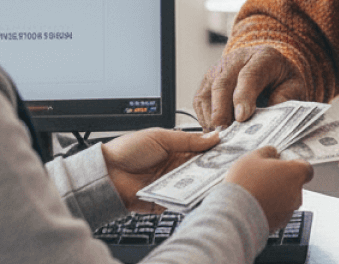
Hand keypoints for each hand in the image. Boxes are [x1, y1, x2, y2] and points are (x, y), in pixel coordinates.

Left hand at [102, 128, 220, 211]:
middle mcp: (175, 167)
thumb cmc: (127, 150)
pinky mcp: (165, 201)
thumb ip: (189, 140)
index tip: (232, 149)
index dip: (216, 150)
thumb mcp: (161, 137)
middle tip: (230, 165)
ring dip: (204, 182)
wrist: (106, 173)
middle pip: (201, 169)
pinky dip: (190, 198)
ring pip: (194, 185)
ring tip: (219, 179)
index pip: (201, 150)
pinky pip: (182, 201)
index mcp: (175, 149)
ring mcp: (170, 184)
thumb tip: (213, 137)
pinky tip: (200, 193)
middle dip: (214, 167)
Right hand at [193, 46, 305, 128]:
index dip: (244, 96)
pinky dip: (204, 118)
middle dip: (222, 111)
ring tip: (220, 138)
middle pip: (222, 83)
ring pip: (207, 93)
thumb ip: (284, 100)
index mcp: (263, 57)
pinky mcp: (207, 81)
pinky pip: (199, 101)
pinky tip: (215, 133)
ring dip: (211, 118)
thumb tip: (269, 120)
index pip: (249, 75)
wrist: (268, 66)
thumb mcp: (293, 87)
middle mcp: (236, 60)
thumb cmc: (281, 80)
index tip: (242, 118)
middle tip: (226, 134)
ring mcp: (218, 69)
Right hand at [223, 145, 313, 228]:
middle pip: (294, 184)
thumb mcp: (253, 157)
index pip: (306, 169)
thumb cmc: (245, 183)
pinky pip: (278, 213)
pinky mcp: (280, 224)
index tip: (283, 164)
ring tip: (256, 192)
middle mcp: (297, 194)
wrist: (235, 213)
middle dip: (282, 181)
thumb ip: (268, 152)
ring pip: (286, 199)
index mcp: (295, 174)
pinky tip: (255, 204)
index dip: (295, 165)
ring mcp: (289, 211)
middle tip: (263, 177)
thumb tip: (273, 152)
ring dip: (276, 196)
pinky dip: (270, 209)